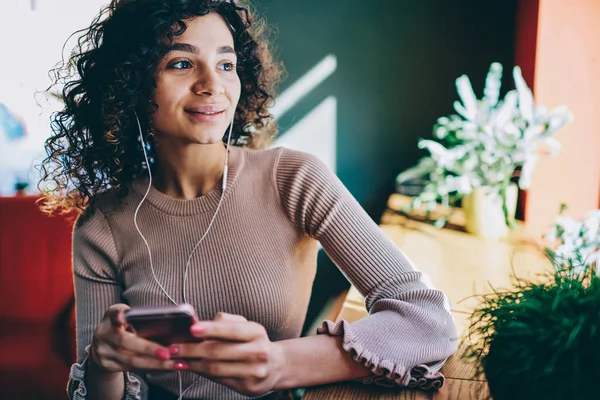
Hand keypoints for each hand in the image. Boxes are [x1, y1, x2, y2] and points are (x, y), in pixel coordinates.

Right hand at [89, 304, 176, 372]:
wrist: (102, 344)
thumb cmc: (123, 325)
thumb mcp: (126, 315)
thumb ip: (138, 317)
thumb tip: (165, 320)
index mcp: (111, 316)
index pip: (113, 313)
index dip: (118, 315)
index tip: (121, 317)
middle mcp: (104, 333)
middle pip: (126, 342)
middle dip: (149, 349)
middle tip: (168, 353)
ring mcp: (104, 351)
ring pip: (132, 361)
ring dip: (155, 364)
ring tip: (175, 364)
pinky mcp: (108, 365)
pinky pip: (133, 369)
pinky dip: (151, 368)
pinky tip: (166, 368)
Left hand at [167, 312, 284, 396]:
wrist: (276, 366)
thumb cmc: (253, 342)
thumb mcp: (246, 326)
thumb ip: (226, 322)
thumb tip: (201, 323)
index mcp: (256, 332)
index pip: (232, 329)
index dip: (211, 329)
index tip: (192, 328)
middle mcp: (258, 351)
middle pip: (218, 351)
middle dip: (191, 349)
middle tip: (172, 348)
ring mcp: (254, 371)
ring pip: (216, 368)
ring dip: (192, 363)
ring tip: (177, 359)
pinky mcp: (248, 387)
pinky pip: (219, 380)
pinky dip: (202, 373)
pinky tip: (192, 367)